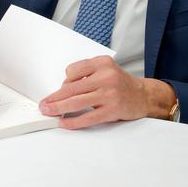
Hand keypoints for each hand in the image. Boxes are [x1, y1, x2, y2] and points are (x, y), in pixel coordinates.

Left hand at [39, 56, 174, 129]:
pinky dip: (73, 122)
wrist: (143, 96)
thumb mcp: (106, 69)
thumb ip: (87, 74)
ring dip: (58, 109)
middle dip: (54, 98)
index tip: (61, 90)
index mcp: (103, 63)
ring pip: (76, 102)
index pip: (73, 71)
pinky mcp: (112, 110)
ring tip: (48, 112)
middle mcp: (106, 76)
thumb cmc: (121, 83)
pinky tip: (64, 123)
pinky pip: (87, 117)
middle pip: (71, 88)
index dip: (64, 82)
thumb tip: (63, 89)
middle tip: (43, 104)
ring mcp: (109, 94)